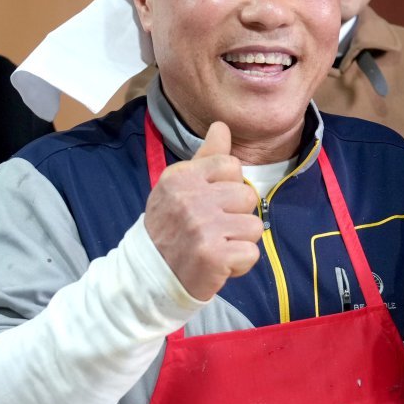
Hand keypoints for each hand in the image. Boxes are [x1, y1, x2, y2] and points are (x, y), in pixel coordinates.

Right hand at [144, 122, 262, 299]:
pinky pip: (251, 253)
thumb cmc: (171, 228)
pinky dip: (239, 264)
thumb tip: (221, 126)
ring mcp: (202, 227)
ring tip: (215, 246)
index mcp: (181, 176)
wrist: (149, 277)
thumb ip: (206, 157)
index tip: (209, 203)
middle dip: (236, 215)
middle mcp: (190, 198)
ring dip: (239, 241)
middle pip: (248, 195)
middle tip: (211, 229)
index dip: (228, 187)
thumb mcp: (181, 187)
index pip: (231, 165)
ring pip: (254, 226)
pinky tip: (218, 264)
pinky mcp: (213, 255)